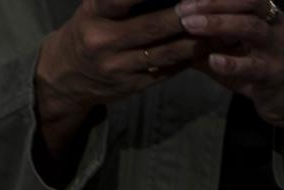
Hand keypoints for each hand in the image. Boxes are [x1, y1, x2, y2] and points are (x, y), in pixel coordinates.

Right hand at [36, 0, 199, 117]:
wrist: (63, 78)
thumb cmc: (90, 29)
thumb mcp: (96, 7)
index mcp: (94, 15)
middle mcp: (102, 42)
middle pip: (152, 26)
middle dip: (186, 14)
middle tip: (210, 3)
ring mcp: (117, 68)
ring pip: (165, 52)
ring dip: (196, 39)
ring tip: (219, 26)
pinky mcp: (130, 86)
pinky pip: (166, 70)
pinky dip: (189, 58)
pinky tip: (207, 47)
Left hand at [177, 0, 283, 132]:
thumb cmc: (252, 66)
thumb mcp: (228, 48)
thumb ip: (205, 39)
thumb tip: (170, 31)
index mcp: (263, 13)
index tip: (185, 2)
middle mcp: (273, 24)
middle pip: (249, 3)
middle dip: (215, 4)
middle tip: (183, 10)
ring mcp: (275, 48)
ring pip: (252, 28)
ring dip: (219, 24)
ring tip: (191, 25)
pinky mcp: (272, 74)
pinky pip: (252, 66)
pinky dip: (231, 63)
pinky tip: (212, 60)